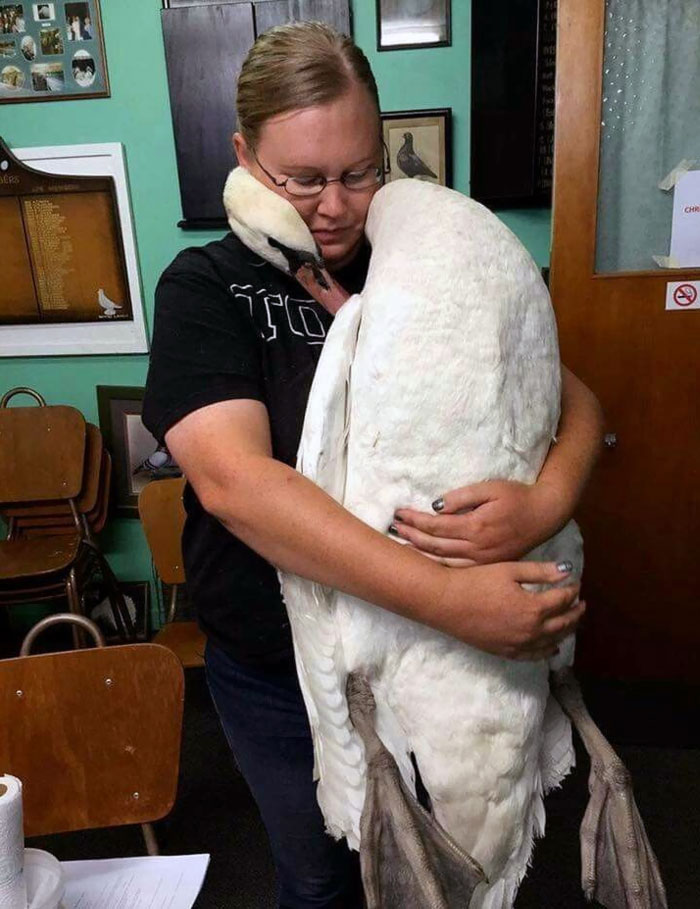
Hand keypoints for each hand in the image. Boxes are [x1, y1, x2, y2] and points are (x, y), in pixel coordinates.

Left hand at [392, 479, 566, 565]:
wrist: (545, 515)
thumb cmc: (517, 496)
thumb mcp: (490, 488)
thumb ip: (462, 497)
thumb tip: (435, 507)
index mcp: (475, 526)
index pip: (435, 525)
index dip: (414, 520)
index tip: (398, 514)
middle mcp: (477, 547)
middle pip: (434, 545)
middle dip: (411, 537)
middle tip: (393, 529)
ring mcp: (483, 560)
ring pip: (443, 562)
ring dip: (420, 554)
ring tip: (401, 547)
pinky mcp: (489, 565)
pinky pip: (458, 570)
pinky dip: (438, 566)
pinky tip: (426, 562)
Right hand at [438, 560, 583, 660]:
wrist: (446, 602)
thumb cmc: (476, 581)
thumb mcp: (509, 570)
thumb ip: (540, 572)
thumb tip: (567, 571)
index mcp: (534, 608)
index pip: (563, 600)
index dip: (572, 591)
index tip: (576, 583)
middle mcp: (531, 631)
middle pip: (563, 624)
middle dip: (575, 613)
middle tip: (581, 604)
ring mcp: (518, 645)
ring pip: (552, 642)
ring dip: (565, 631)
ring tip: (572, 622)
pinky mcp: (505, 652)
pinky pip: (534, 656)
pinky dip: (547, 651)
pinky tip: (552, 647)